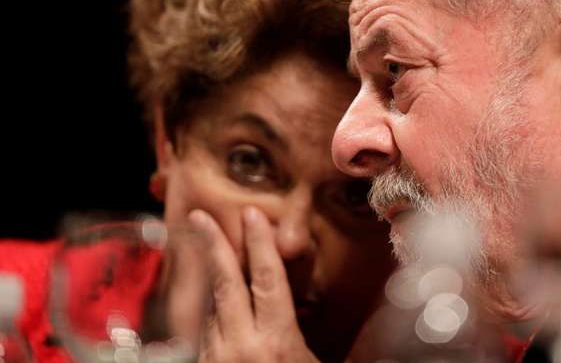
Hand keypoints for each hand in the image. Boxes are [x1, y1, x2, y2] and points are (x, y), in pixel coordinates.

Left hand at [189, 207, 318, 362]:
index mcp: (276, 341)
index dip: (260, 244)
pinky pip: (207, 332)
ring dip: (218, 283)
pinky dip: (216, 315)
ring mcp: (215, 357)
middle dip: (213, 244)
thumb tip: (358, 316)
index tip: (252, 214)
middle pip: (225, 283)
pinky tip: (225, 309)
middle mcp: (241, 345)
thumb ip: (330, 339)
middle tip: (200, 216)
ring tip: (218, 260)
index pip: (267, 280)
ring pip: (214, 308)